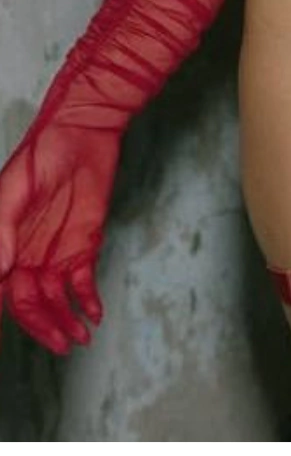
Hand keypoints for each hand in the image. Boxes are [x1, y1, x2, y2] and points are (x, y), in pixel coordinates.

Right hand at [0, 123, 119, 354]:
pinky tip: (94, 313)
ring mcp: (55, 251)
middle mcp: (26, 254)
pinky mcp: (83, 244)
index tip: (1, 343)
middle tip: (61, 347)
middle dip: (43, 328)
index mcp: (4, 244)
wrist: (84, 129)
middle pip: (29, 304)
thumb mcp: (15, 187)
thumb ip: (2, 229)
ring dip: (67, 321)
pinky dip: (88, 301)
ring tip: (81, 339)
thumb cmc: (41, 152)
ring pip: (56, 300)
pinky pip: (83, 282)